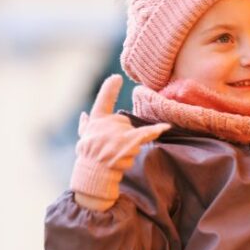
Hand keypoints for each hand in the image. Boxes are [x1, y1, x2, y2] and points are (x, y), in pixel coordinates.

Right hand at [70, 75, 169, 210]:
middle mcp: (107, 124)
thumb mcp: (83, 139)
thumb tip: (84, 115)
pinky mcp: (129, 142)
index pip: (103, 101)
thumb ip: (85, 125)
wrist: (94, 172)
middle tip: (112, 149)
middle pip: (125, 123)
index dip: (110, 89)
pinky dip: (156, 130)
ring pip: (133, 133)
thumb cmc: (89, 156)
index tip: (117, 77)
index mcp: (96, 120)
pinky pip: (146, 133)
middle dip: (123, 136)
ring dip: (129, 146)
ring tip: (118, 156)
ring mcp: (118, 133)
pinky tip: (166, 126)